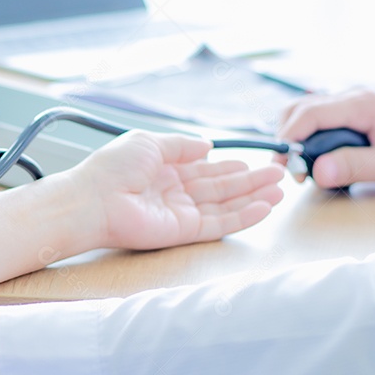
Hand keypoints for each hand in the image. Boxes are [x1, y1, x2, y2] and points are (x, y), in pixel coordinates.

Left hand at [64, 130, 284, 251]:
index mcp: (165, 171)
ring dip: (253, 199)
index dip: (230, 166)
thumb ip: (181, 145)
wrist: (94, 199)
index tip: (253, 162)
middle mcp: (175, 193)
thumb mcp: (150, 142)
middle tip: (278, 175)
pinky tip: (264, 208)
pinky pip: (219, 224)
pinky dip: (243, 217)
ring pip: (225, 206)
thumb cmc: (113, 168)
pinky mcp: (183, 232)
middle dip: (250, 182)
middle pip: (220, 188)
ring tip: (280, 190)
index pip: (204, 170)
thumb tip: (208, 145)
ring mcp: (180, 213)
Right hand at [276, 88, 374, 191]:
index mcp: (364, 104)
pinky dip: (309, 137)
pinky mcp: (354, 113)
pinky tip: (317, 158)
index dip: (289, 137)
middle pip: (300, 108)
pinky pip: (319, 119)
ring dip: (297, 138)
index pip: (310, 113)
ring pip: (306, 112)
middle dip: (288, 138)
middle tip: (292, 170)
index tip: (283, 163)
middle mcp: (354, 96)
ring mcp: (353, 102)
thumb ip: (356, 166)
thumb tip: (316, 171)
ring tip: (304, 168)